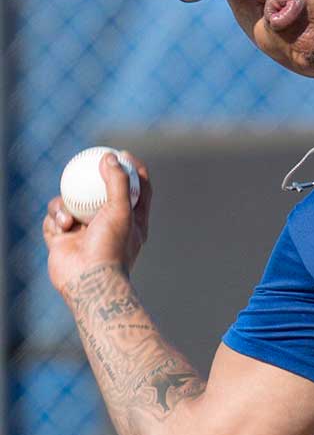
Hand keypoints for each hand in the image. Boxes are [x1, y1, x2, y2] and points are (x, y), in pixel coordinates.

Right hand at [44, 151, 151, 293]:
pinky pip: (54, 219)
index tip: (122, 153)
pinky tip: (62, 228)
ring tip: (69, 216)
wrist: (88, 281)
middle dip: (91, 179)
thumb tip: (110, 157)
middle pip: (100, 193)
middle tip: (87, 162)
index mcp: (132, 219)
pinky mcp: (63, 240)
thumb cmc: (111, 246)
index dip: (132, 169)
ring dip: (66, 205)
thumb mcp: (122, 210)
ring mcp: (84, 232)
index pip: (137, 189)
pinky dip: (56, 220)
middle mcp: (109, 224)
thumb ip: (118, 182)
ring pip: (71, 203)